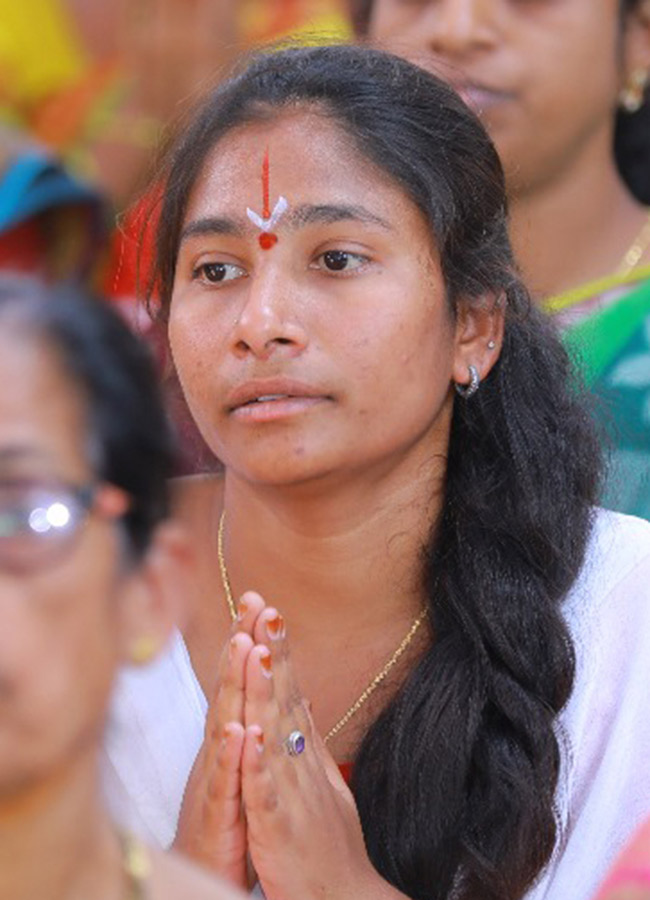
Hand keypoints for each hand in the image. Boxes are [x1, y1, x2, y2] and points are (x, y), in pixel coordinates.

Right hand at [172, 593, 265, 887]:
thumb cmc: (226, 821)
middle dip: (240, 644)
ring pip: (225, 727)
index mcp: (231, 738)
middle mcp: (219, 752)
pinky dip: (233, 758)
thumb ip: (252, 727)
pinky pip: (226, 786)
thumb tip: (270, 692)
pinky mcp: (217, 818)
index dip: (251, 641)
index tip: (263, 601)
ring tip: (245, 647)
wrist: (205, 879)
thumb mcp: (242, 766)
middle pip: (230, 690)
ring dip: (234, 687)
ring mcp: (216, 781)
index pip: (241, 681)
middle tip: (253, 602)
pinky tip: (242, 733)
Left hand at [237, 601, 403, 899]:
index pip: (291, 692)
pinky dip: (258, 764)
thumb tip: (301, 700)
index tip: (269, 610)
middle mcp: (300, 766)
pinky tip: (251, 737)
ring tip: (257, 652)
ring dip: (267, 693)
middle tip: (267, 609)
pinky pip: (265, 794)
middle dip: (274, 654)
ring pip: (275, 736)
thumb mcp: (320, 781)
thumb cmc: (328, 842)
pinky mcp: (280, 829)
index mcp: (304, 755)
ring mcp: (292, 795)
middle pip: (285, 701)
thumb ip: (309, 740)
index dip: (279, 651)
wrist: (344, 899)